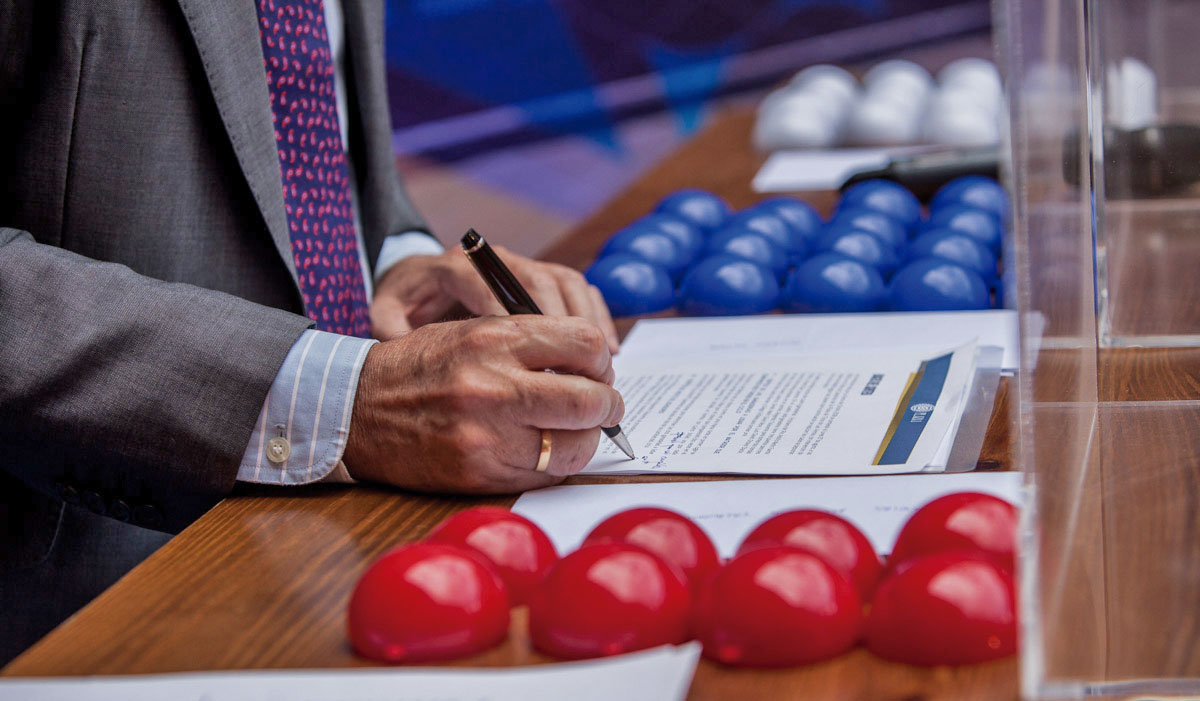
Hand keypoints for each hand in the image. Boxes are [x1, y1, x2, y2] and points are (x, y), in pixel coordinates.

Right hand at [343, 315, 624, 493]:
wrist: (357, 408)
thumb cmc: (421, 367)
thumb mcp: (473, 332)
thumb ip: (532, 343)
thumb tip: (593, 365)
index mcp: (495, 338)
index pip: (587, 344)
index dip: (602, 360)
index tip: (597, 370)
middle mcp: (494, 385)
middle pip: (591, 399)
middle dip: (607, 405)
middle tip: (602, 406)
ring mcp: (487, 435)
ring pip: (576, 445)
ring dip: (585, 440)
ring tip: (572, 431)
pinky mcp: (480, 473)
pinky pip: (546, 475)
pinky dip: (555, 465)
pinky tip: (540, 451)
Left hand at [369, 247, 618, 351]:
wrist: (419, 279)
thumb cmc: (406, 302)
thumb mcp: (385, 311)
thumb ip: (387, 325)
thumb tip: (398, 338)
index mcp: (455, 265)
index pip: (488, 286)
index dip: (512, 323)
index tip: (530, 366)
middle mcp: (495, 258)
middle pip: (537, 280)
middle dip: (561, 326)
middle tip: (577, 371)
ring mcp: (522, 263)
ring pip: (566, 281)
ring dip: (587, 322)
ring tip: (602, 364)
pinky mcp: (542, 274)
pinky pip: (579, 288)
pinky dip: (597, 317)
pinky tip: (609, 350)